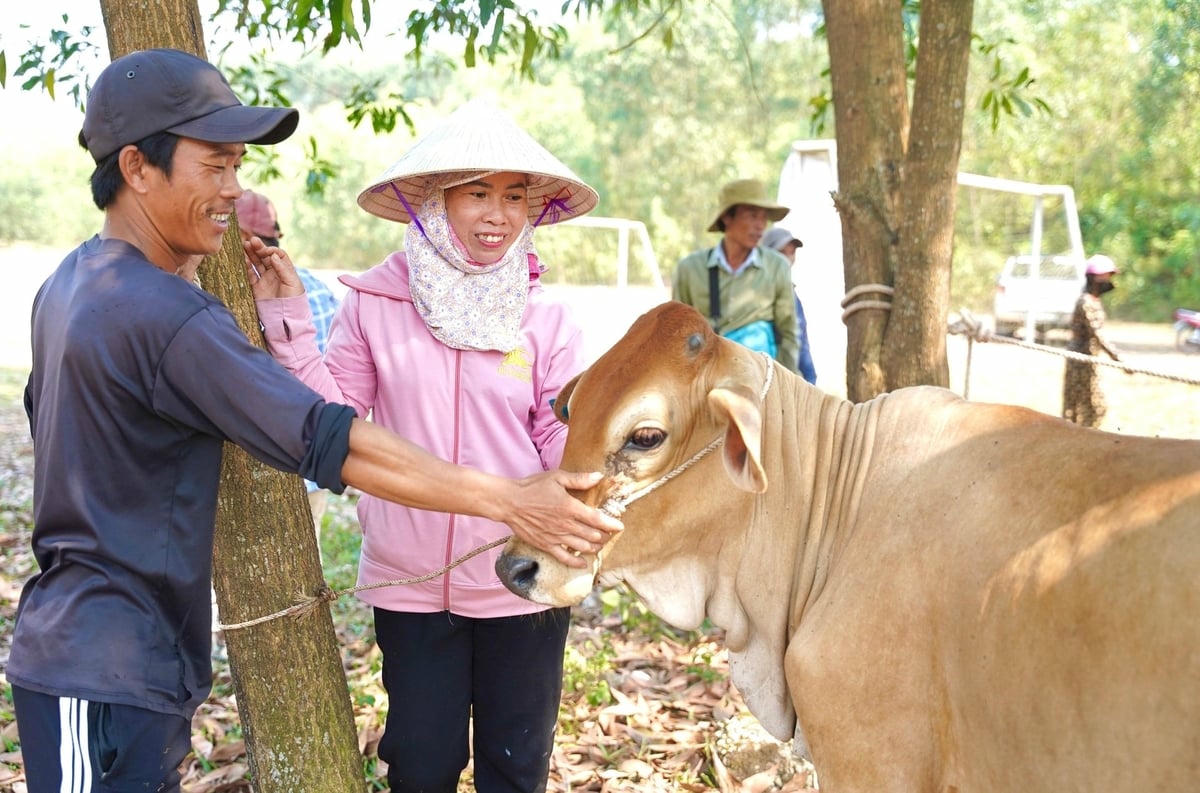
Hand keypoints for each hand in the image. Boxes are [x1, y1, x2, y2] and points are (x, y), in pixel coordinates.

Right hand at [243, 236, 304, 299]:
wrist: (285, 319)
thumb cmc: (294, 302)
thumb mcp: (293, 284)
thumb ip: (283, 269)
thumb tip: (272, 255)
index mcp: (286, 271)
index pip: (278, 255)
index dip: (272, 250)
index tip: (266, 251)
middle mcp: (275, 274)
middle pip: (266, 257)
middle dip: (259, 249)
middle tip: (251, 241)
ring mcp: (265, 280)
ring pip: (256, 264)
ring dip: (251, 254)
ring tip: (244, 245)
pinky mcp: (256, 288)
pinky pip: (250, 275)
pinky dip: (246, 267)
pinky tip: (243, 260)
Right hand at [501, 470, 622, 568]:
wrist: (510, 502)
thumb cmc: (533, 487)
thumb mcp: (557, 477)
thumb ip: (579, 479)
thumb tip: (599, 476)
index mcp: (570, 507)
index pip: (597, 519)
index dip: (611, 524)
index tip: (619, 526)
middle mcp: (566, 525)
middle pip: (592, 535)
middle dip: (604, 536)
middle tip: (609, 535)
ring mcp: (556, 537)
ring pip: (582, 547)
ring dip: (594, 548)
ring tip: (600, 545)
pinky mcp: (546, 545)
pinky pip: (564, 557)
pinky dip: (576, 562)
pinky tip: (583, 563)